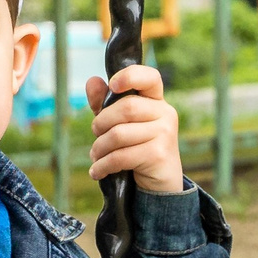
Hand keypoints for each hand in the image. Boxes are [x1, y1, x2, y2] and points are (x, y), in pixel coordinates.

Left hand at [87, 64, 185, 193]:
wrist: (159, 182)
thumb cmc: (136, 147)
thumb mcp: (119, 123)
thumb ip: (104, 103)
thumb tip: (92, 81)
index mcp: (156, 100)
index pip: (150, 77)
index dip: (130, 76)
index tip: (113, 85)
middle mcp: (165, 113)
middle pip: (126, 108)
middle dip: (101, 123)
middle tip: (96, 135)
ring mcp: (165, 133)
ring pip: (119, 134)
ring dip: (99, 148)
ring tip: (96, 156)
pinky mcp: (158, 155)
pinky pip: (121, 156)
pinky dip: (102, 165)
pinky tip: (97, 172)